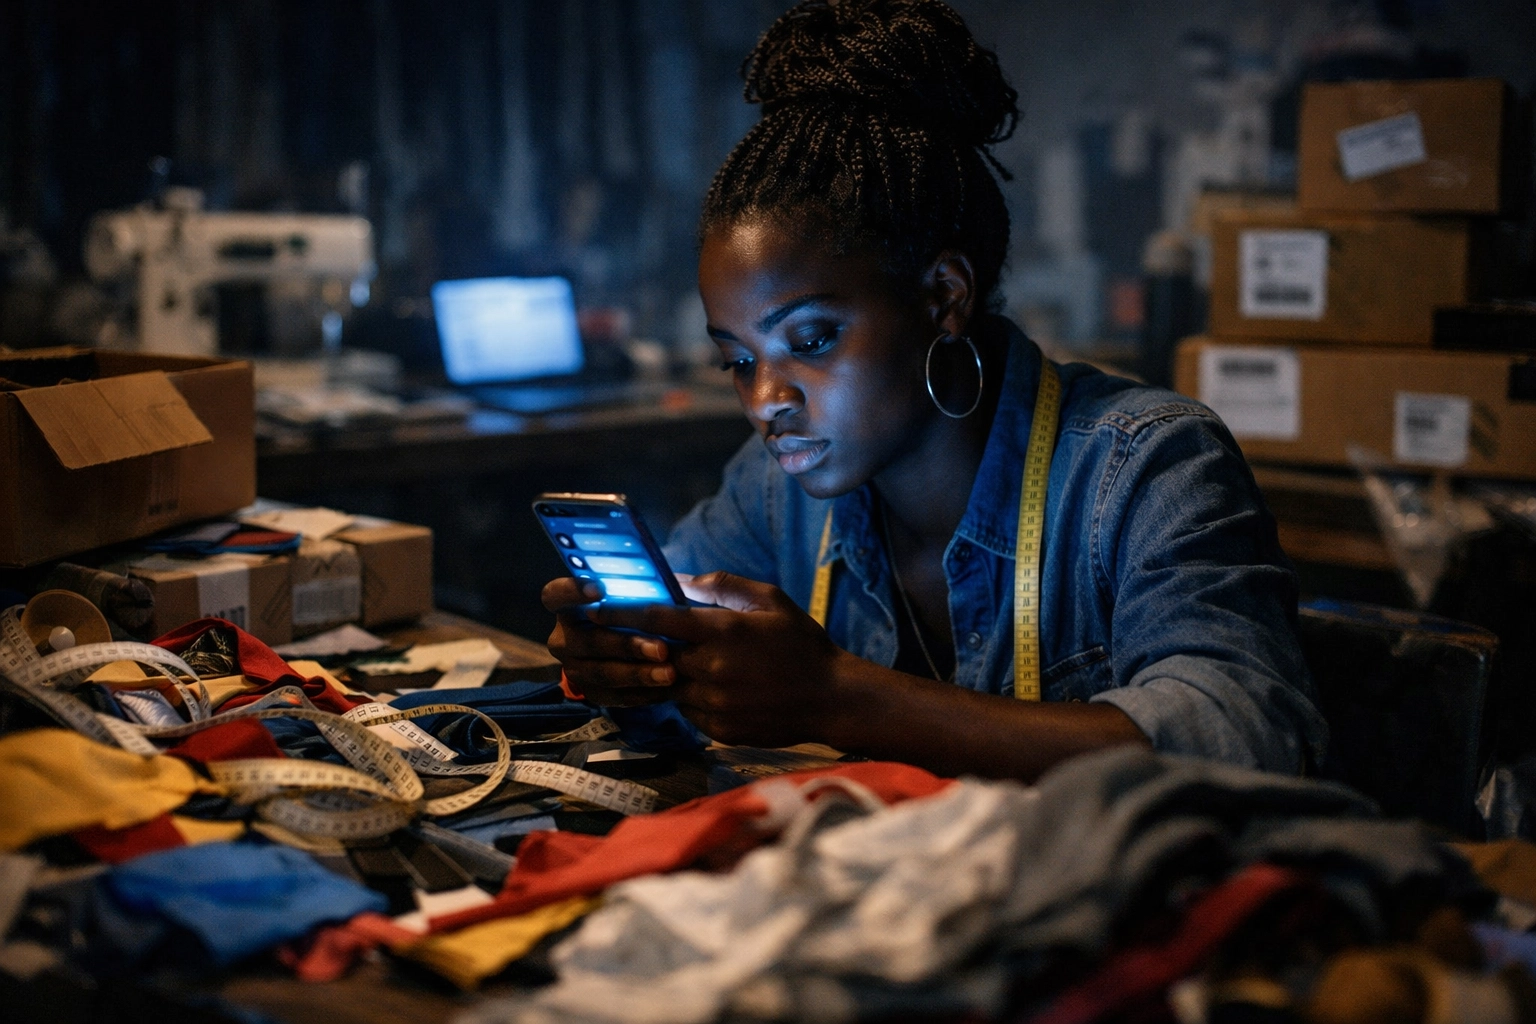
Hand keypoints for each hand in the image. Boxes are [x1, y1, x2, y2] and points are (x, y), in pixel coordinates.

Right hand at [541, 577, 676, 706]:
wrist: (634, 648)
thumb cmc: (637, 610)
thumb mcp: (641, 595)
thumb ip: (647, 589)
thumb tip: (676, 586)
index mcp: (569, 605)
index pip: (555, 595)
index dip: (572, 591)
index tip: (599, 590)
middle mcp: (563, 637)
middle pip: (589, 641)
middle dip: (627, 645)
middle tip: (661, 648)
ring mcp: (573, 667)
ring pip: (602, 672)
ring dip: (637, 674)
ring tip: (669, 673)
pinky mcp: (590, 691)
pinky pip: (614, 696)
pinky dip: (642, 693)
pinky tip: (667, 688)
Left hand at [587, 572, 846, 746]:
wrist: (831, 699)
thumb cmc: (802, 643)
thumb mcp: (770, 600)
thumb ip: (723, 586)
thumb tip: (682, 580)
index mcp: (722, 631)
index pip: (656, 619)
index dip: (621, 612)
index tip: (595, 608)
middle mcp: (710, 668)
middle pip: (654, 655)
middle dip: (640, 647)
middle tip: (628, 638)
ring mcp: (712, 703)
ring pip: (668, 686)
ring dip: (667, 675)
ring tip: (682, 664)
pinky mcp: (717, 729)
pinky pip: (688, 711)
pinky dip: (690, 698)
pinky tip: (712, 690)